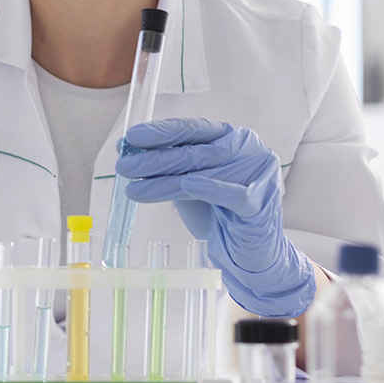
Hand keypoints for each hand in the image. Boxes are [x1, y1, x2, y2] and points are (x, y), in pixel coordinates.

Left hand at [116, 118, 315, 317]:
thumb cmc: (217, 214)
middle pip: (194, 151)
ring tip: (133, 189)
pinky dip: (209, 188)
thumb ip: (168, 166)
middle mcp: (248, 150)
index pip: (193, 129)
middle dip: (154, 159)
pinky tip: (186, 185)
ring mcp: (258, 174)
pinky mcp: (260, 202)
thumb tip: (128, 150)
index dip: (161, 132)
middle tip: (123, 166)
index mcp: (231, 138)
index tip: (131, 137)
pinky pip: (232, 192)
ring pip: (204, 172)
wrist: (246, 254)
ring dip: (164, 181)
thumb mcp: (189, 185)